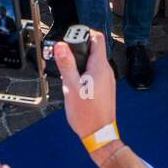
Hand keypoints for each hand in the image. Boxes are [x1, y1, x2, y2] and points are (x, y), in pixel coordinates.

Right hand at [53, 29, 118, 163]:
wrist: (99, 135)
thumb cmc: (87, 114)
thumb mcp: (72, 87)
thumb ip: (66, 65)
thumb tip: (61, 45)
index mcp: (100, 67)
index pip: (97, 38)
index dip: (84, 33)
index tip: (70, 37)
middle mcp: (106, 71)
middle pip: (93, 49)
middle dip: (77, 49)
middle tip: (62, 56)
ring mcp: (107, 80)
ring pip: (92, 62)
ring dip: (79, 63)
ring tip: (66, 73)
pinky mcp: (104, 88)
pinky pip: (94, 73)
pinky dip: (83, 73)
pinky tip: (73, 84)